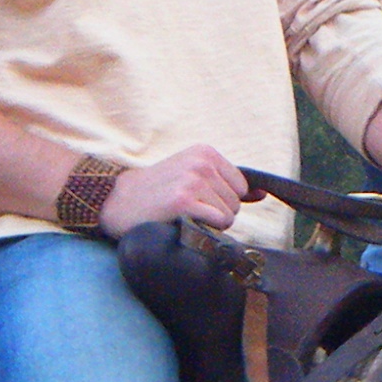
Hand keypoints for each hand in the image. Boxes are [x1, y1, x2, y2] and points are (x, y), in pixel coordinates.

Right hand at [99, 144, 247, 234]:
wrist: (118, 202)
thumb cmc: (157, 193)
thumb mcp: (192, 176)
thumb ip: (227, 184)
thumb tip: (262, 193)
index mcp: (205, 153)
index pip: (241, 187)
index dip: (221, 200)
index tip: (196, 199)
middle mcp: (202, 163)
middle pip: (236, 203)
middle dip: (216, 213)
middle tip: (186, 209)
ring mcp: (193, 181)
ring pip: (228, 216)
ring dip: (208, 223)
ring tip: (182, 214)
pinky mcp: (184, 201)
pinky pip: (216, 223)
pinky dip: (203, 229)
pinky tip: (181, 221)